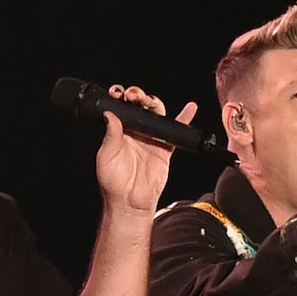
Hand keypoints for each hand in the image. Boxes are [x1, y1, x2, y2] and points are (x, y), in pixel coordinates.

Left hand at [95, 84, 195, 214]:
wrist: (130, 202)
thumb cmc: (114, 183)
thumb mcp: (106, 156)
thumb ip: (111, 135)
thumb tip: (110, 114)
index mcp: (118, 131)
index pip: (121, 108)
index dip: (121, 97)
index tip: (119, 93)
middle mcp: (135, 132)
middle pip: (140, 107)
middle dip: (138, 96)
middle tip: (134, 95)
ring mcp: (150, 139)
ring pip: (156, 114)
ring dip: (154, 102)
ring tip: (149, 101)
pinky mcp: (164, 148)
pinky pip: (175, 131)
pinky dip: (184, 119)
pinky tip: (189, 108)